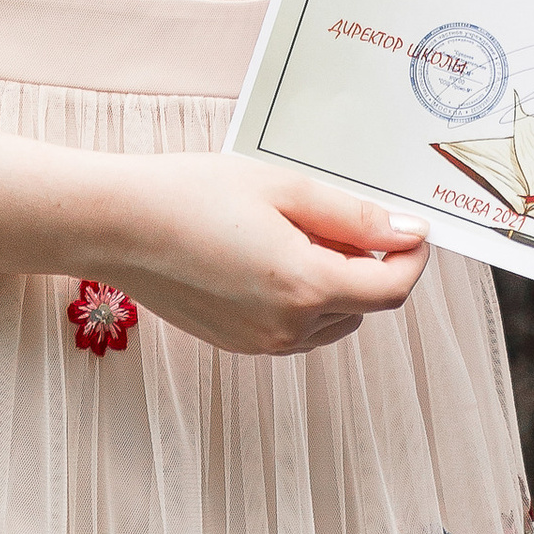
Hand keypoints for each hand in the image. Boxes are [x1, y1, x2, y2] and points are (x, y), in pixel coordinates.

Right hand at [98, 150, 431, 356]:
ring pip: (333, 322)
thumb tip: (407, 234)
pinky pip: (296, 329)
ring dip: (337, 284)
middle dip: (370, 265)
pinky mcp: (238, 345)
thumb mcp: (284, 188)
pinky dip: (304, 299)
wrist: (120, 225)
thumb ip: (353, 217)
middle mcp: (288, 328)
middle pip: (365, 307)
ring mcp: (261, 344)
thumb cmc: (195, 194)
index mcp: (305, 286)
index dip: (413, 258)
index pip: (391, 289)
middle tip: (340, 216)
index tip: (413, 230)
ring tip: (297, 232)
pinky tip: (269, 255)